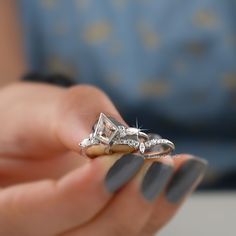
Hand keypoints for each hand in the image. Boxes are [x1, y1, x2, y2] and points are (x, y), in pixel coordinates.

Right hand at [0, 82, 206, 235]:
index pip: (25, 217)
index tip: (124, 160)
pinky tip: (180, 176)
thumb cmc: (28, 118)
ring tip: (179, 168)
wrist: (36, 131)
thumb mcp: (38, 109)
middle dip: (124, 206)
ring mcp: (67, 232)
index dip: (79, 195)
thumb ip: (72, 118)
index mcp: (0, 206)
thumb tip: (117, 140)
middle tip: (157, 163)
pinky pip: (131, 230)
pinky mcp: (98, 224)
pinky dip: (159, 207)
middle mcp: (31, 231)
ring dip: (151, 208)